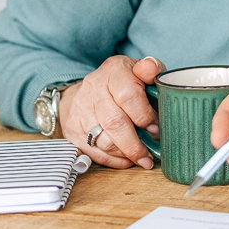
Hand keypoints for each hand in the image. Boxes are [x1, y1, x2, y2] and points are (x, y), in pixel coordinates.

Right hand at [57, 55, 164, 169]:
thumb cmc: (124, 81)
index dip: (144, 116)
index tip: (156, 128)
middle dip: (134, 144)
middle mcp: (94, 88)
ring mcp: (80, 108)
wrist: (90, 88)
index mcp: (114, 71)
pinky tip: (125, 160)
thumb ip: (151, 68)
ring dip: (124, 153)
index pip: (127, 96)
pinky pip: (92, 151)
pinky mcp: (72, 128)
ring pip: (103, 140)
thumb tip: (150, 68)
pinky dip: (112, 160)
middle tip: (149, 156)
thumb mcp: (140, 70)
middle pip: (114, 122)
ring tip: (140, 158)